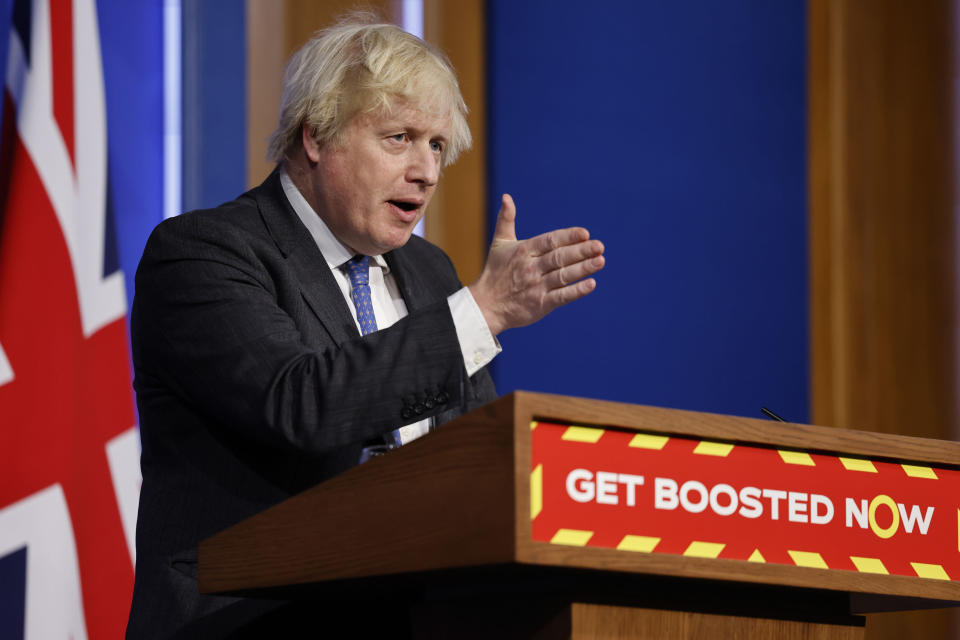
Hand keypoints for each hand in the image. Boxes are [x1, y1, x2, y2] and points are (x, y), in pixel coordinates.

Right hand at [469, 194, 604, 335]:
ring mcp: (536, 287)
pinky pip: (561, 297)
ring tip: (600, 261)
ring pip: (563, 275)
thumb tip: (507, 196)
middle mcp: (531, 267)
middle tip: (600, 246)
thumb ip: (506, 220)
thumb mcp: (499, 243)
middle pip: (559, 257)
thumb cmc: (495, 272)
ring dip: (583, 268)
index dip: (568, 236)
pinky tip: (591, 284)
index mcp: (523, 251)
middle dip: (581, 251)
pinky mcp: (540, 305)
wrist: (485, 306)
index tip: (585, 233)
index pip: (550, 240)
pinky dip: (576, 291)